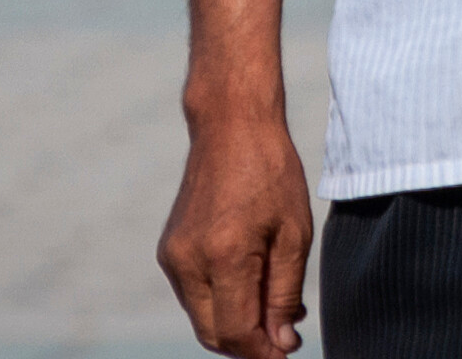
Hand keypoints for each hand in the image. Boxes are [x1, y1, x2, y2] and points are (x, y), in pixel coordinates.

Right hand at [159, 92, 313, 356]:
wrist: (231, 125)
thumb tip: (282, 342)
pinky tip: (252, 287)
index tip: (289, 350)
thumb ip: (285, 293)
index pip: (238, 333)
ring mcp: (172, 257)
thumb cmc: (271, 172)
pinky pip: (194, 297)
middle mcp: (189, 261)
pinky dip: (220, 304)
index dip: (265, 352)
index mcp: (224, 255)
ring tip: (275, 307)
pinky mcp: (168, 251)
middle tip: (285, 335)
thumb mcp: (294, 233)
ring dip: (236, 326)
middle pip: (214, 335)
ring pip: (202, 319)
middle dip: (250, 345)